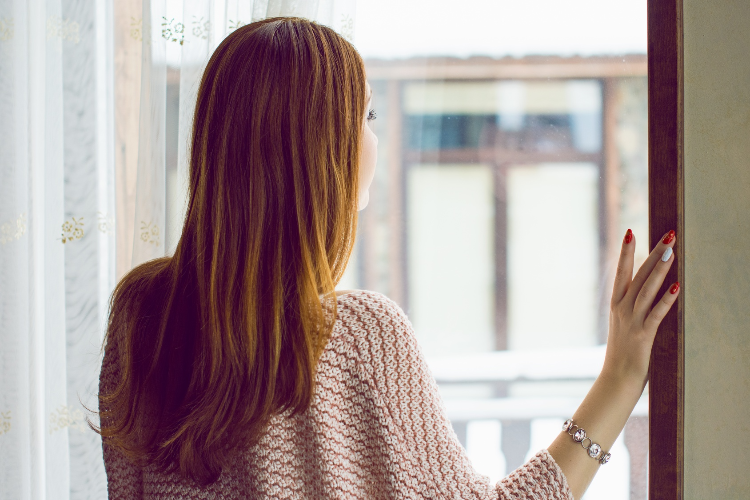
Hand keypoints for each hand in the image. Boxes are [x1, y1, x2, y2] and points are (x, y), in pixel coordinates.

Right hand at [603, 229, 679, 387]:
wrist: (616, 379)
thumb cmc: (623, 356)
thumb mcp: (624, 327)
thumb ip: (632, 311)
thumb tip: (645, 297)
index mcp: (616, 305)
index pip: (621, 273)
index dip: (626, 252)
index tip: (630, 232)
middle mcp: (621, 309)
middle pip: (637, 275)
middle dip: (652, 253)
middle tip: (667, 235)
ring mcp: (631, 321)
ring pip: (646, 289)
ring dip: (659, 269)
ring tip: (671, 251)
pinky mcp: (644, 335)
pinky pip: (657, 313)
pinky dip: (666, 299)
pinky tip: (676, 286)